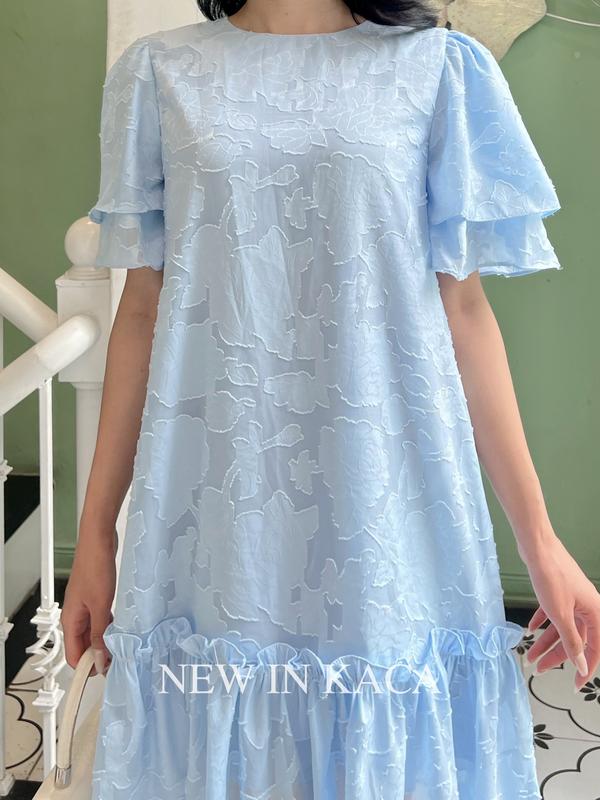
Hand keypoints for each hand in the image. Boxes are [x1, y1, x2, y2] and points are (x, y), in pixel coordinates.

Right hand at [60, 526, 117, 676]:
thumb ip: (99, 634)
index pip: (73, 656)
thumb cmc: (95, 567)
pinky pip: (100, 619)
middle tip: (120, 658)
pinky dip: (110, 625)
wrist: (99, 540)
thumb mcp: (100, 606)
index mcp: (70, 620)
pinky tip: (122, 625)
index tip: (107, 671)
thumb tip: (99, 659)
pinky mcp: (95, 597)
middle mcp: (75, 615)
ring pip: (93, 632)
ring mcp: (85, 605)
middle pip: (83, 646)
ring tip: (124, 644)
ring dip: (106, 640)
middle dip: (99, 655)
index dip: (89, 667)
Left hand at [521, 531, 599, 690]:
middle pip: (575, 639)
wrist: (537, 546)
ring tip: (529, 654)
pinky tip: (530, 630)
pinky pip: (553, 612)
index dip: (585, 668)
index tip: (576, 684)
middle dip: (557, 655)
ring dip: (545, 641)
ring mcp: (573, 597)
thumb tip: (582, 664)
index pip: (594, 648)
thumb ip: (572, 641)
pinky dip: (542, 621)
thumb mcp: (560, 614)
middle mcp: (587, 606)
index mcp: (595, 612)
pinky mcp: (558, 590)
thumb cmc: (550, 576)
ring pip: (561, 626)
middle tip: (540, 668)